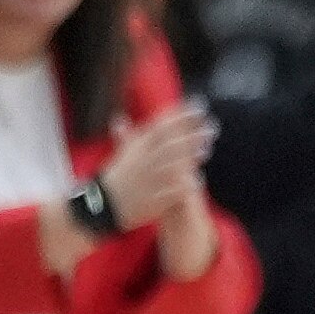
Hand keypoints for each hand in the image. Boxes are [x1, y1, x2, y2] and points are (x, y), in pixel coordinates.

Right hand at [96, 103, 217, 231]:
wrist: (102, 207)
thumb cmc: (116, 177)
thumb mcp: (121, 154)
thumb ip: (129, 136)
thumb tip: (120, 117)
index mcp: (137, 149)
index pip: (161, 127)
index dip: (180, 116)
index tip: (198, 106)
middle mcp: (144, 162)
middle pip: (170, 145)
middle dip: (191, 135)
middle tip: (211, 126)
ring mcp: (148, 181)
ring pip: (171, 166)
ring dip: (189, 157)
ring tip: (207, 148)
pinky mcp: (152, 200)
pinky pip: (170, 192)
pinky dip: (183, 186)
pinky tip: (198, 181)